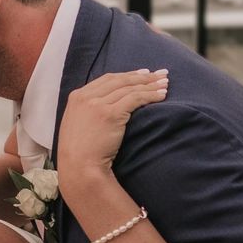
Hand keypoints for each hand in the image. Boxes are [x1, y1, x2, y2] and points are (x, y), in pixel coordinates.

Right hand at [55, 68, 167, 187]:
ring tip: (166, 83)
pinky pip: (135, 99)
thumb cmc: (79, 154)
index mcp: (77, 97)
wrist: (79, 168)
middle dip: (143, 76)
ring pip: (130, 88)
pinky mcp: (111, 114)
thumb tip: (106, 105)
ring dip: (150, 85)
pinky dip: (150, 95)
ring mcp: (98, 104)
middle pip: (120, 80)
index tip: (143, 74)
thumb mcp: (78, 125)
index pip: (107, 79)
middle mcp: (87, 97)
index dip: (128, 75)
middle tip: (160, 74)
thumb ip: (88, 111)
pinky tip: (162, 95)